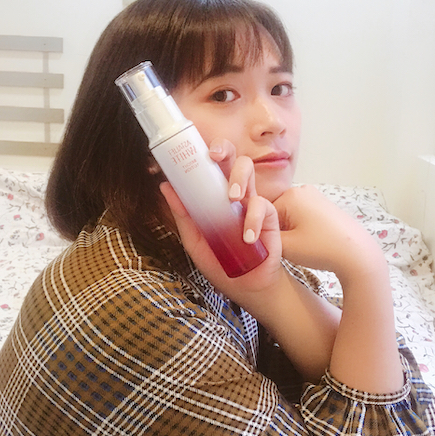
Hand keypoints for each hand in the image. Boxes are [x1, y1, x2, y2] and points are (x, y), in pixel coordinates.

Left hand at [159, 140, 284, 305]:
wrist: (248, 287)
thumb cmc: (222, 262)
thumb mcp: (195, 241)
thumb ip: (183, 215)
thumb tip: (166, 187)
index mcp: (216, 196)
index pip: (212, 166)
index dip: (205, 152)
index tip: (193, 148)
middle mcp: (234, 194)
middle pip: (232, 159)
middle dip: (225, 150)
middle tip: (214, 157)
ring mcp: (251, 203)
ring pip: (249, 173)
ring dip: (239, 179)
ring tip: (233, 198)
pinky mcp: (269, 217)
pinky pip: (262, 206)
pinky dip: (253, 220)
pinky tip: (247, 238)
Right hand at [273, 185, 387, 284]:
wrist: (357, 254)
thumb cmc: (321, 249)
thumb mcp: (284, 246)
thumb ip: (263, 237)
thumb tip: (253, 234)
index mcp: (290, 195)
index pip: (263, 213)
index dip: (263, 232)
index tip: (271, 247)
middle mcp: (301, 189)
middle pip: (275, 212)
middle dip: (276, 230)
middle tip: (287, 248)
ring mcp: (314, 196)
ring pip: (287, 215)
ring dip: (287, 230)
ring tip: (300, 246)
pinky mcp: (323, 205)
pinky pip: (301, 215)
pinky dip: (299, 227)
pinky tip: (309, 241)